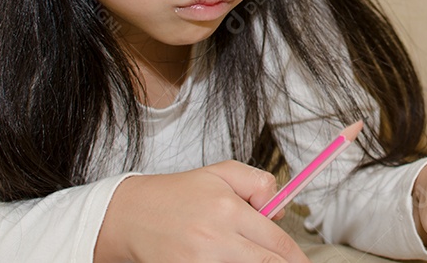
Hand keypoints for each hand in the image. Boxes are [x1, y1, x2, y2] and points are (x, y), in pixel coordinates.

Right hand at [95, 160, 311, 262]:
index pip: (276, 241)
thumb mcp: (221, 173)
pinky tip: (232, 260)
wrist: (131, 215)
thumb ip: (258, 183)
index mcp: (228, 210)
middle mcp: (216, 239)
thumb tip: (278, 209)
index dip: (295, 257)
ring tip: (253, 256)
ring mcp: (200, 262)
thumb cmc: (178, 194)